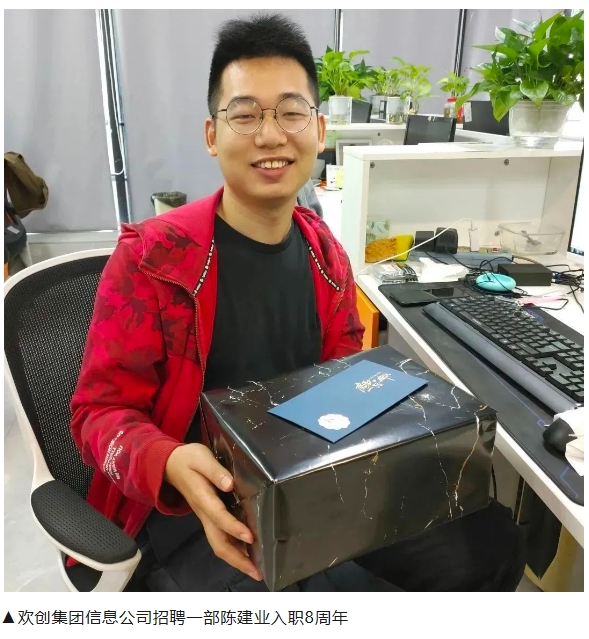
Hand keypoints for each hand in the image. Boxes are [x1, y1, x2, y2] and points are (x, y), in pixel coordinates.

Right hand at [164, 443, 262, 580]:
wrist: (170, 465)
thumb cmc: (188, 459)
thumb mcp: (201, 458)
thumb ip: (215, 471)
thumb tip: (230, 484)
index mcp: (203, 498)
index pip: (219, 517)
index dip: (234, 528)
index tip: (250, 537)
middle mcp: (204, 513)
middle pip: (218, 542)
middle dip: (237, 559)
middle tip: (257, 572)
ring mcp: (206, 518)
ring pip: (219, 544)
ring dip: (236, 559)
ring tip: (256, 569)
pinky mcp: (209, 517)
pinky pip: (220, 538)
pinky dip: (234, 549)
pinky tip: (247, 553)